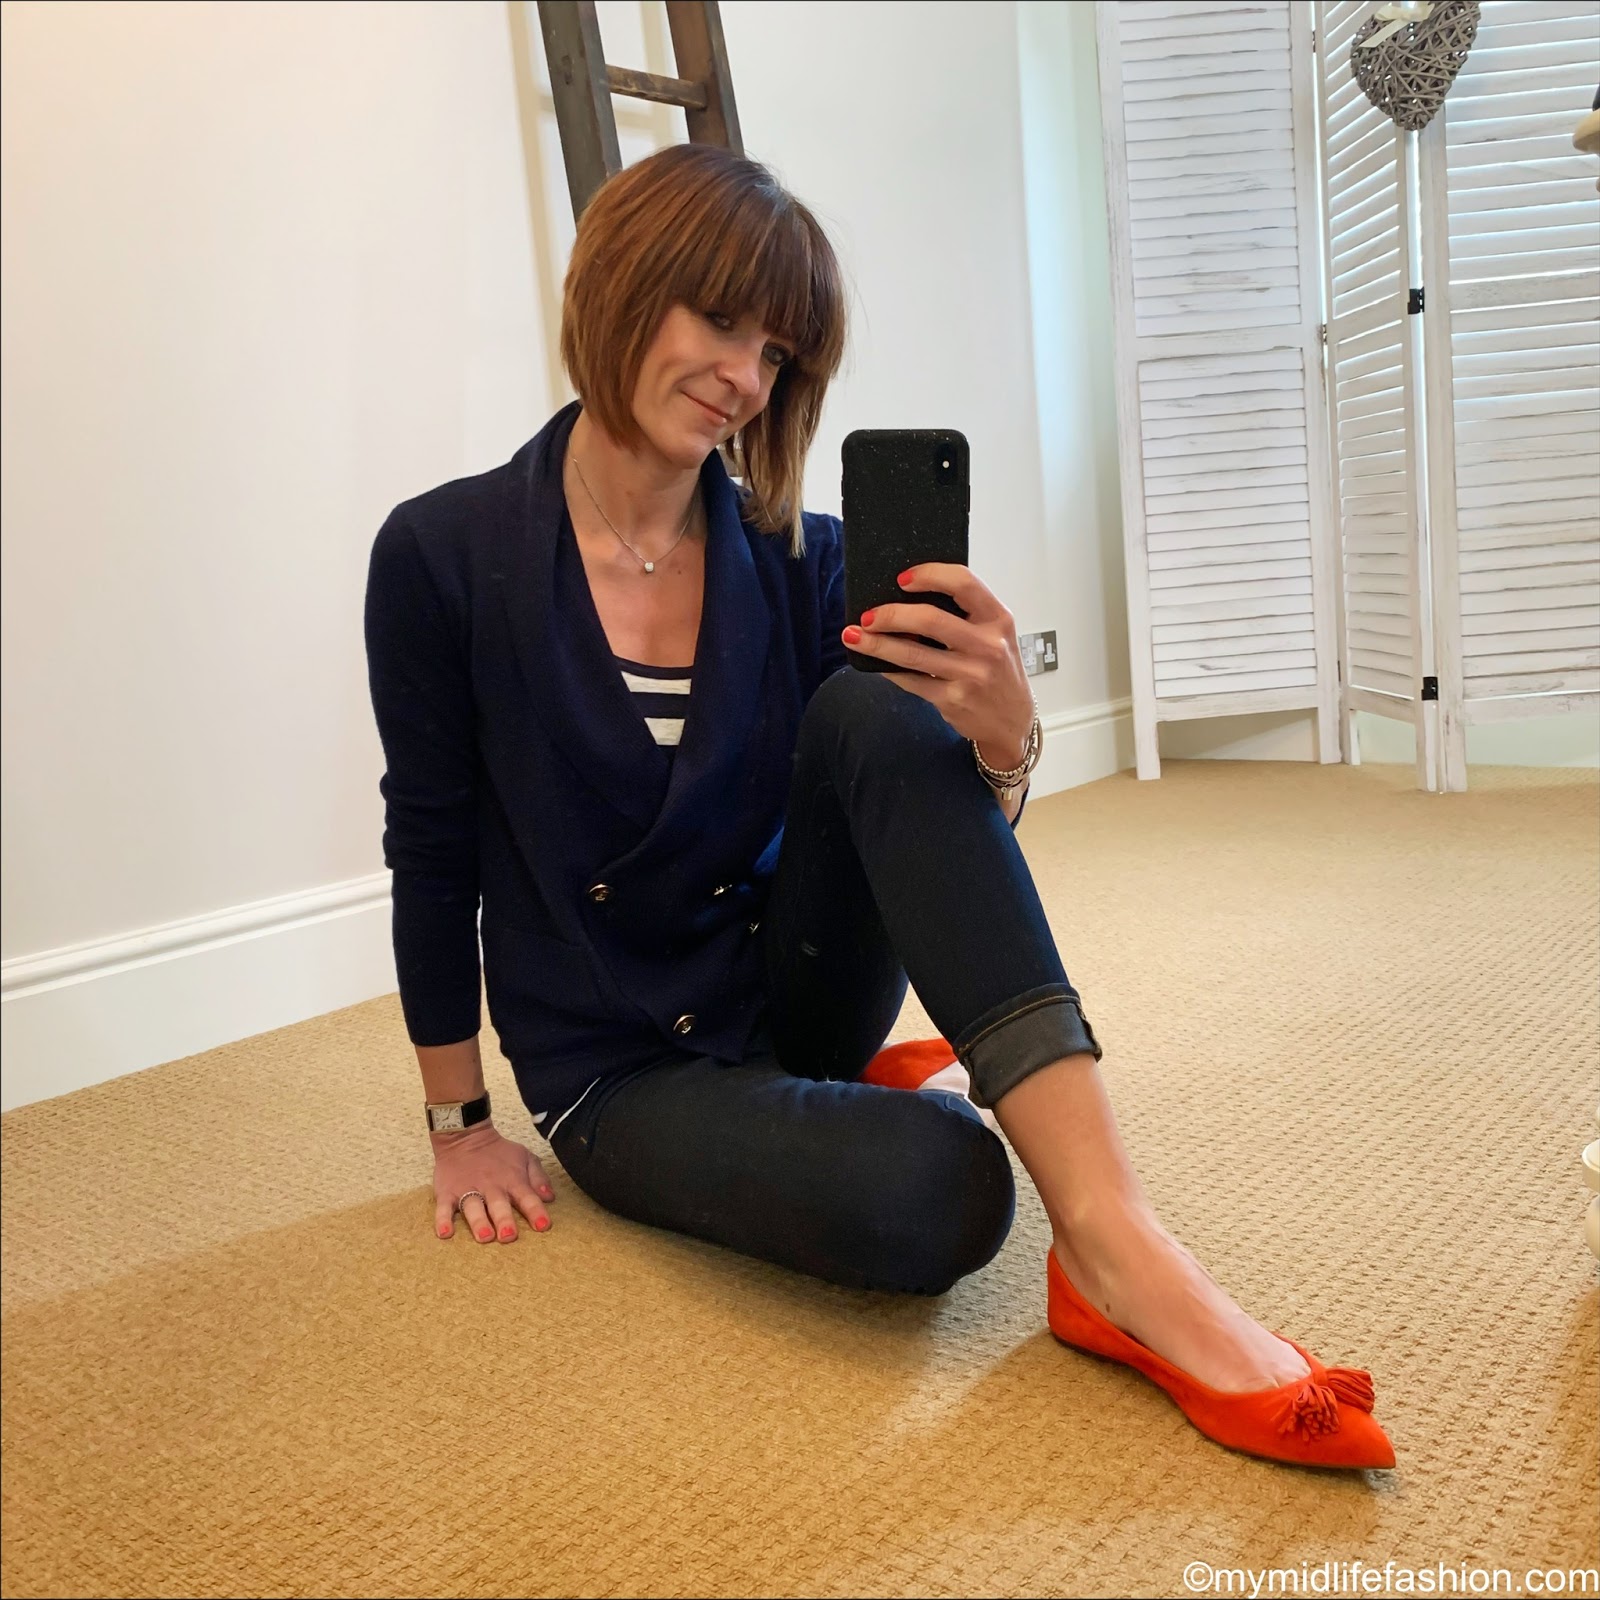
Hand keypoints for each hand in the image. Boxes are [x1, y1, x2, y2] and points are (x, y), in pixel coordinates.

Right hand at [431, 1122, 556, 1241]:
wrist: (465, 1135)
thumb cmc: (498, 1152)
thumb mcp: (524, 1157)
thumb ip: (538, 1177)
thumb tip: (549, 1198)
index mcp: (512, 1180)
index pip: (527, 1197)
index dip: (535, 1211)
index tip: (543, 1225)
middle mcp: (491, 1187)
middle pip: (499, 1205)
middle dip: (504, 1220)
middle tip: (509, 1236)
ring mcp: (467, 1189)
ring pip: (473, 1207)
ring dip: (478, 1222)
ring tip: (484, 1236)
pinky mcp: (447, 1192)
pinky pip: (443, 1208)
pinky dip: (443, 1220)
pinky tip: (444, 1233)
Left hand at [841, 564, 1034, 768]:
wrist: (1012, 721)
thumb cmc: (999, 671)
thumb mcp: (996, 635)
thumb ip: (965, 616)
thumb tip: (908, 598)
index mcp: (998, 619)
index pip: (964, 583)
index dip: (929, 575)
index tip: (902, 578)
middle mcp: (987, 645)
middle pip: (930, 620)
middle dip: (891, 615)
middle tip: (868, 615)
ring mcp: (969, 675)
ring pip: (912, 654)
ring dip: (877, 644)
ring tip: (854, 636)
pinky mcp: (952, 700)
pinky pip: (910, 680)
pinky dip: (889, 670)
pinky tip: (876, 663)